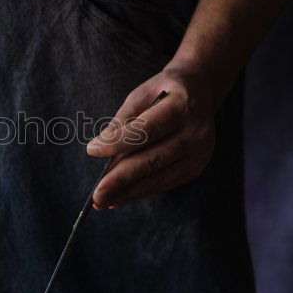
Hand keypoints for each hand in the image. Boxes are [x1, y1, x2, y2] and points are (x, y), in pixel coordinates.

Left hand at [86, 65, 215, 208]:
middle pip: (153, 159)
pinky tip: (118, 199)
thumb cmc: (164, 91)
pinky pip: (164, 184)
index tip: (92, 150)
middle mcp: (196, 132)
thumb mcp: (142, 94)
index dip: (118, 142)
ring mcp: (199, 153)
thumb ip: (123, 119)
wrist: (199, 92)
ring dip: (128, 193)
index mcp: (182, 106)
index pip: (146, 129)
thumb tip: (101, 146)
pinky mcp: (196, 168)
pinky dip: (140, 192)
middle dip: (121, 179)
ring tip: (102, 201)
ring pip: (159, 178)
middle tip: (96, 193)